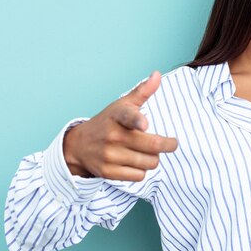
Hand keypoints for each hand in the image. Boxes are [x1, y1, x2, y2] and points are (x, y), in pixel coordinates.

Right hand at [63, 71, 177, 181]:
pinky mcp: (108, 172)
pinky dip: (143, 170)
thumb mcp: (122, 105)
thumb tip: (157, 74)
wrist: (78, 146)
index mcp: (117, 116)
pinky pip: (139, 176)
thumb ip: (142, 91)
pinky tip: (136, 162)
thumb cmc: (107, 122)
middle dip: (168, 145)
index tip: (144, 124)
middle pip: (153, 146)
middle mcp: (113, 136)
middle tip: (171, 143)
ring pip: (150, 162)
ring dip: (154, 159)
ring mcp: (109, 155)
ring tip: (148, 152)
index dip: (137, 120)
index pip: (128, 116)